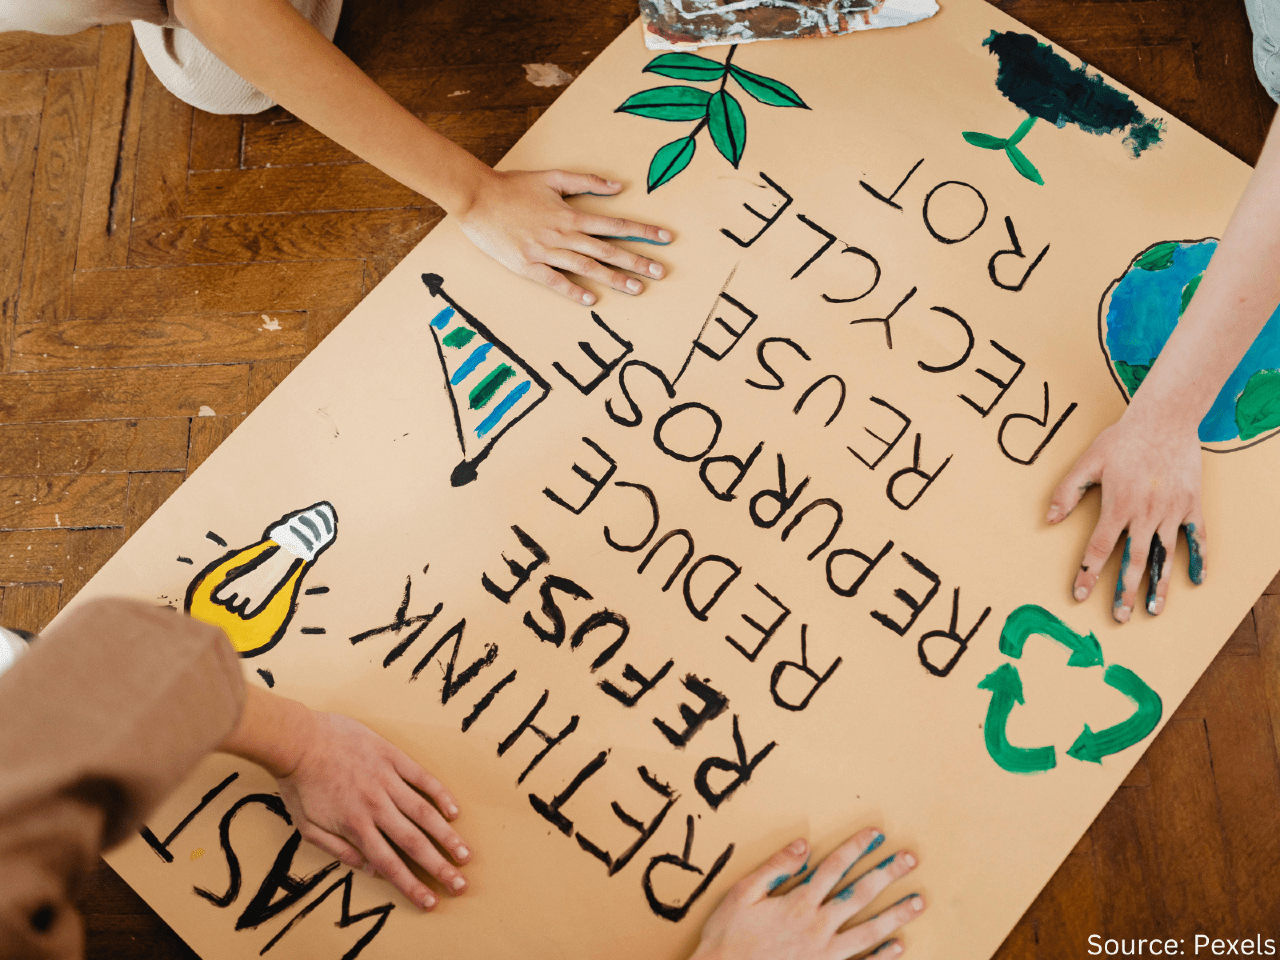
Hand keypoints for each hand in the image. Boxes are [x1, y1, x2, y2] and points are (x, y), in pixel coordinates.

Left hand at [275, 710, 470, 909]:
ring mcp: (387, 780)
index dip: (411, 886)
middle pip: (414, 842)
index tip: (431, 902)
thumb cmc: (299, 784)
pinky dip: (440, 794)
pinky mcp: (392, 756)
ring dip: (447, 836)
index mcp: (355, 826)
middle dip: (439, 867)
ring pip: (424, 812)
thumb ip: (337, 850)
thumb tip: (368, 869)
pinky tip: (454, 811)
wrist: (298, 739)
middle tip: (460, 885)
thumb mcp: (306, 827)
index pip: (389, 864)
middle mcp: (376, 807)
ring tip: (466, 853)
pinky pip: (422, 777)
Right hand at [456, 169, 671, 305]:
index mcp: (570, 214)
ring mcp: (545, 251)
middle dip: (636, 260)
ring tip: (637, 289)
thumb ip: (586, 182)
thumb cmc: (513, 187)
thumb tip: (618, 186)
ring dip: (613, 278)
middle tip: (661, 272)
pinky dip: (573, 291)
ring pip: (587, 267)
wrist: (477, 198)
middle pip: (607, 250)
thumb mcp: (552, 178)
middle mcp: (563, 234)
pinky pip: (554, 281)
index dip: (642, 231)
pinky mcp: (527, 265)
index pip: (615, 224)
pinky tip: (591, 301)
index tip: (665, 239)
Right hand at [690, 830, 924, 959]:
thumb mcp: (743, 894)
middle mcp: (817, 927)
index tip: (877, 836)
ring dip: (896, 915)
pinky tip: (899, 946)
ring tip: (919, 901)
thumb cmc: (728, 936)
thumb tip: (803, 846)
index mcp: (798, 903)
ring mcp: (824, 954)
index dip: (856, 849)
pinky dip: (882, 957)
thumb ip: (775, 868)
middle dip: (886, 874)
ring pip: (869, 931)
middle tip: (910, 860)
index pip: (834, 868)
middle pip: (859, 895)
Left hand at [1047, 411, 1205, 621]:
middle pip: (1133, 561)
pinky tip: (1195, 580)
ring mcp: (1172, 511)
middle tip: (1120, 617)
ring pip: (1164, 556)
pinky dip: (1198, 559)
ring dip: (1159, 585)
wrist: (1165, 418)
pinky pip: (1197, 538)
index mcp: (1117, 506)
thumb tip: (1049, 520)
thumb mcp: (1087, 462)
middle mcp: (1145, 514)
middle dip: (1124, 591)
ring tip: (1153, 610)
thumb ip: (1066, 492)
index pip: (1098, 549)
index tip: (1080, 595)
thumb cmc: (1122, 440)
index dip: (1088, 574)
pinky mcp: (1191, 504)